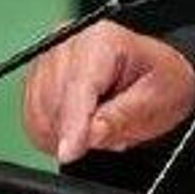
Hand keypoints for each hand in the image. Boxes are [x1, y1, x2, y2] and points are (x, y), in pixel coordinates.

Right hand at [20, 21, 194, 164]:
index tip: (69, 153)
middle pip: (54, 102)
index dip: (71, 123)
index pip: (78, 86)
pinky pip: (33, 120)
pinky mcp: (36, 78)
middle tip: (113, 130)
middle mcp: (67, 42)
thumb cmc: (161, 82)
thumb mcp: (156, 102)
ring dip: (66, 133)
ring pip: (39, 114)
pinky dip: (55, 133)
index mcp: (102, 40)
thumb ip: (121, 118)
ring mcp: (47, 59)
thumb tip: (89, 134)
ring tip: (101, 123)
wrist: (157, 76)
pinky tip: (81, 125)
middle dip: (79, 130)